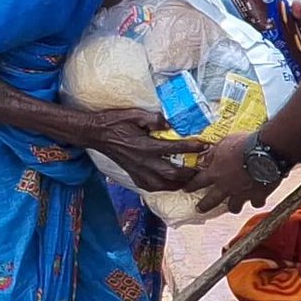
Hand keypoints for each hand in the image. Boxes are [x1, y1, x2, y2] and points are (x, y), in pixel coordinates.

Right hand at [66, 108, 205, 191]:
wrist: (96, 134)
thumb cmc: (115, 121)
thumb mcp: (134, 113)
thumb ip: (153, 118)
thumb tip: (169, 123)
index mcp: (144, 145)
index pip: (173, 149)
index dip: (191, 148)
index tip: (204, 145)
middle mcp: (142, 162)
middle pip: (172, 174)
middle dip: (190, 172)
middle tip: (202, 167)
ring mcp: (137, 171)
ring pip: (163, 185)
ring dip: (179, 183)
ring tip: (190, 178)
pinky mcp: (133, 175)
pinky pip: (151, 187)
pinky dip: (164, 187)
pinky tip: (171, 183)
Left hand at [194, 133, 271, 213]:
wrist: (266, 152)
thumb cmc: (244, 144)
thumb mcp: (224, 143)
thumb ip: (214, 153)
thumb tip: (205, 156)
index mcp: (216, 173)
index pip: (198, 182)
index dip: (191, 186)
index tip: (186, 189)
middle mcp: (226, 187)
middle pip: (211, 201)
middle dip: (204, 206)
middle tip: (199, 209)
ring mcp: (242, 193)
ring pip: (234, 207)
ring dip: (233, 206)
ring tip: (234, 207)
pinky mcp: (258, 195)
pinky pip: (256, 202)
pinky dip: (256, 200)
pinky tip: (258, 198)